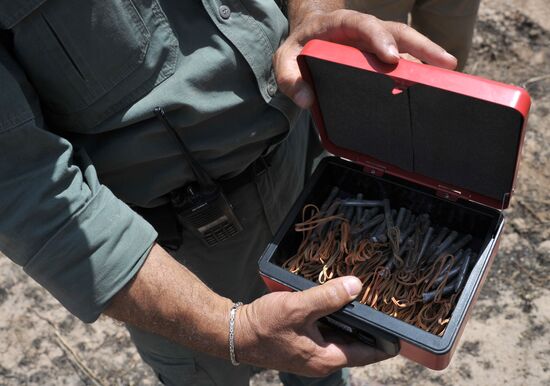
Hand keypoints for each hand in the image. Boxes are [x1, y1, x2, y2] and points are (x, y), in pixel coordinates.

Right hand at [235, 276, 391, 376]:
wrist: (235, 333)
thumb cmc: (265, 324)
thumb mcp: (298, 307)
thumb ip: (328, 297)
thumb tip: (357, 286)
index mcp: (328, 357)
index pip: (369, 353)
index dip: (387, 339)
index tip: (401, 325)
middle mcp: (323, 360)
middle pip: (356, 344)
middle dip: (369, 326)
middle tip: (381, 303)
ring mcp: (312, 354)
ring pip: (341, 337)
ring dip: (350, 321)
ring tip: (361, 299)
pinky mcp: (303, 346)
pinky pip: (327, 333)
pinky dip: (334, 320)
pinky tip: (333, 303)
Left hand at [274, 8, 457, 107]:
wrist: (307, 37)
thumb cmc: (298, 48)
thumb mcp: (284, 61)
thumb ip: (288, 78)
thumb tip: (306, 100)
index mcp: (337, 25)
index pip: (361, 24)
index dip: (378, 38)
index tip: (392, 58)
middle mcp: (362, 30)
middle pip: (395, 30)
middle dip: (421, 45)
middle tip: (444, 63)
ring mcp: (375, 42)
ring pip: (405, 42)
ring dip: (428, 55)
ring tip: (450, 71)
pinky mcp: (381, 55)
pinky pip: (403, 58)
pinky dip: (419, 69)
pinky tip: (433, 84)